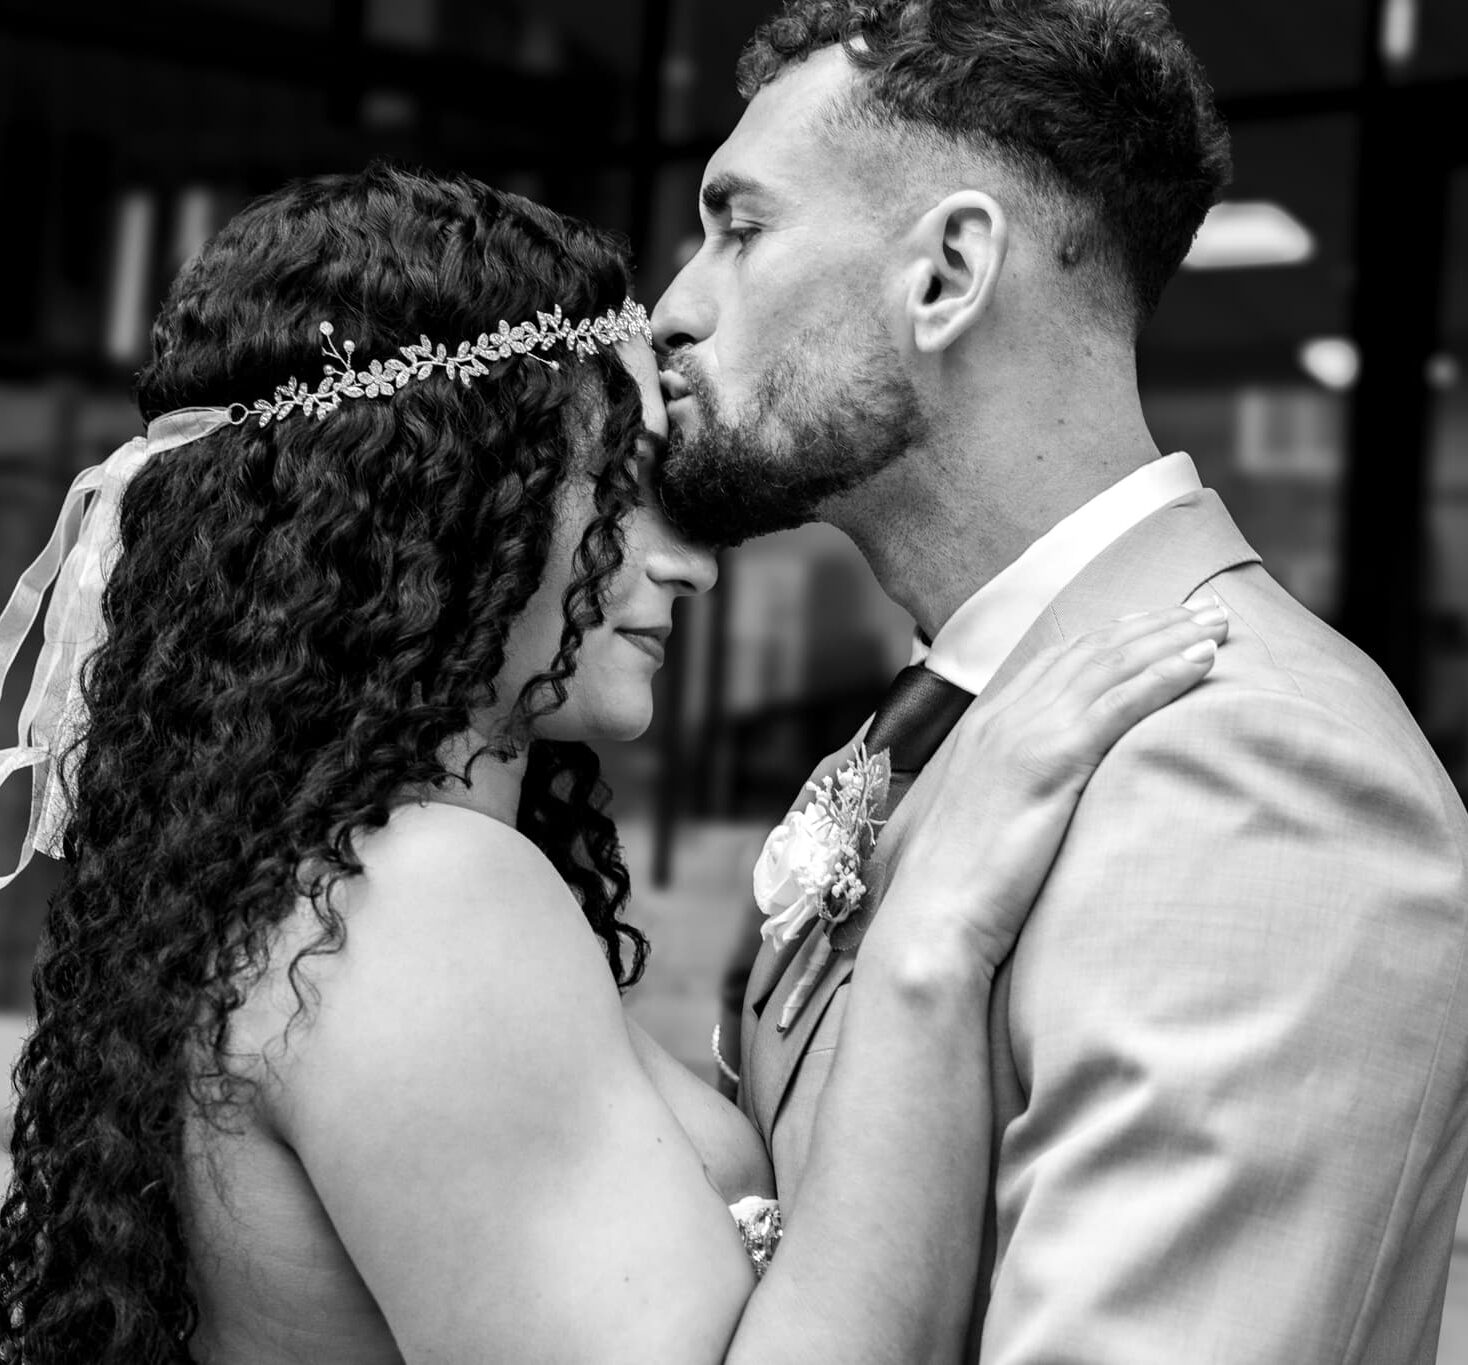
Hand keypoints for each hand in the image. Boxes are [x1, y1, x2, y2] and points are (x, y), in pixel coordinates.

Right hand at [870, 600, 1229, 977]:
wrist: (934, 917)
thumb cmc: (960, 886)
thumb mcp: (987, 819)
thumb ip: (1017, 786)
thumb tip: (1052, 787)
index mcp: (987, 725)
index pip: (1060, 659)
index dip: (1115, 634)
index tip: (1160, 620)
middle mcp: (1004, 717)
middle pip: (1091, 651)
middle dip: (1153, 625)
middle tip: (1206, 609)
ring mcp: (1024, 735)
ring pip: (1110, 668)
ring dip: (1170, 639)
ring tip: (1219, 625)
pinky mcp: (1050, 762)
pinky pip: (1118, 706)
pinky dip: (1162, 677)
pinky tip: (1201, 664)